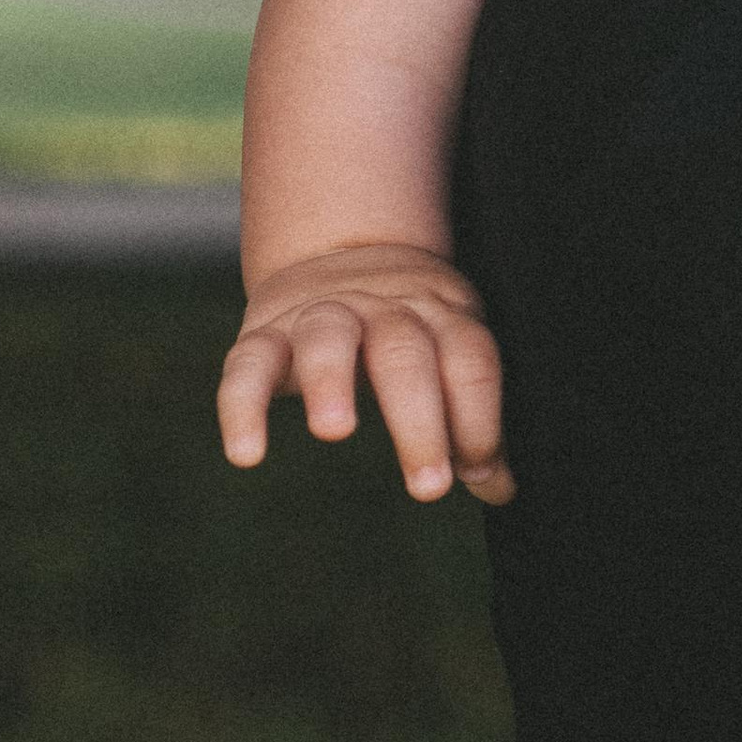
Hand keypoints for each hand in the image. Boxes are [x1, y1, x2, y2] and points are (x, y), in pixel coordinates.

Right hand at [217, 244, 513, 504]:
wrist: (339, 250)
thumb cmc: (409, 329)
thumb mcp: (448, 353)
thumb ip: (469, 419)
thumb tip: (498, 491)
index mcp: (440, 313)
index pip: (469, 359)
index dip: (479, 417)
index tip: (481, 475)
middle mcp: (382, 308)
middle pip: (405, 354)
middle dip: (419, 420)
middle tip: (429, 487)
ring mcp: (320, 315)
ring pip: (327, 338)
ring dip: (331, 381)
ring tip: (335, 432)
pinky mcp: (263, 333)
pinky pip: (247, 364)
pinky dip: (242, 406)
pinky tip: (247, 455)